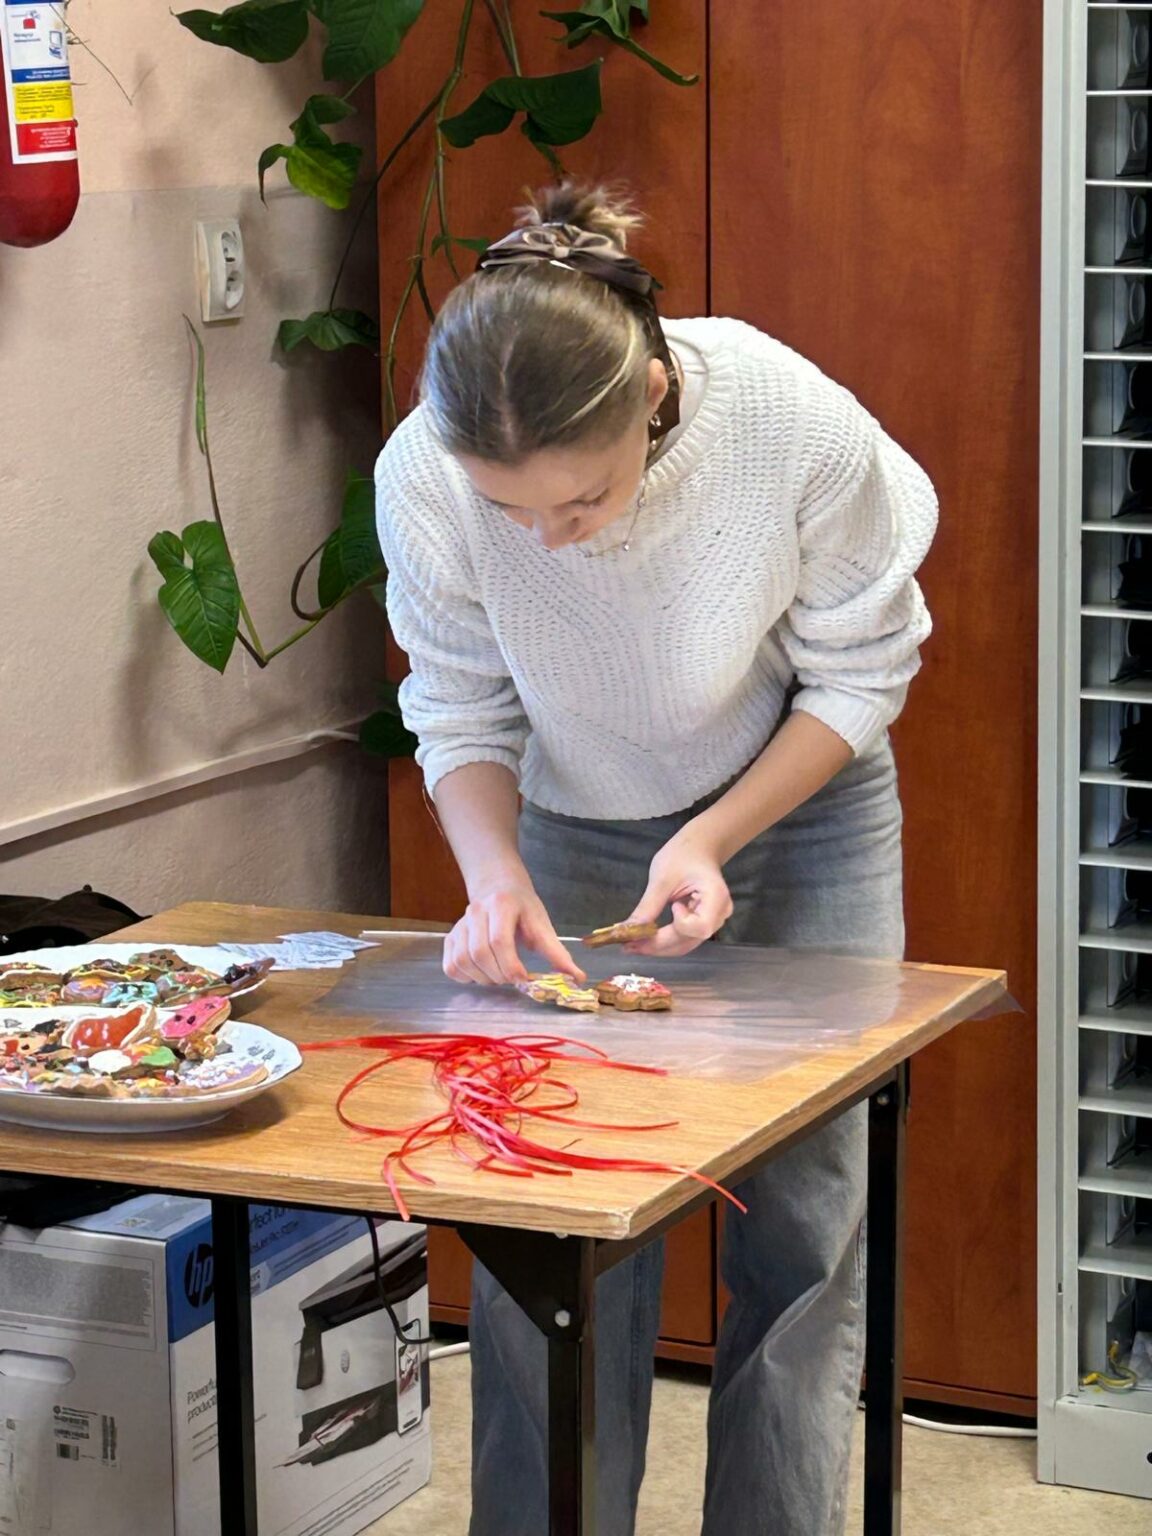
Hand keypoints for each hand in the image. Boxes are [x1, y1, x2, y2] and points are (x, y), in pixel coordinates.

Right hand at [443, 873, 584, 986]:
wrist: (498, 886)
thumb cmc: (523, 907)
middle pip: (480, 953)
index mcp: (502, 905)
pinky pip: (450, 965)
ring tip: (499, 976)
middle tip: (514, 979)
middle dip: (499, 975)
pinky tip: (482, 974)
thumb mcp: (542, 924)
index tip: (524, 979)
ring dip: (482, 978)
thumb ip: (556, 953)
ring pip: (462, 961)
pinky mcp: (450, 937)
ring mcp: (460, 925)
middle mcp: (476, 912)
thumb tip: (577, 978)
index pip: (500, 940)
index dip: (511, 965)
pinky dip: (465, 977)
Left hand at [624, 826, 733, 957]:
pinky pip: (683, 939)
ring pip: (685, 945)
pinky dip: (664, 942)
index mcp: (716, 897)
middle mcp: (719, 914)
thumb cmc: (683, 855)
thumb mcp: (662, 877)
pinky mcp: (701, 924)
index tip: (670, 906)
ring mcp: (712, 921)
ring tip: (632, 945)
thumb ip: (649, 906)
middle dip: (659, 945)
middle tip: (628, 945)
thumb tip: (629, 930)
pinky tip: (644, 940)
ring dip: (658, 947)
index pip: (700, 926)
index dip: (680, 925)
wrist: (697, 849)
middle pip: (689, 940)